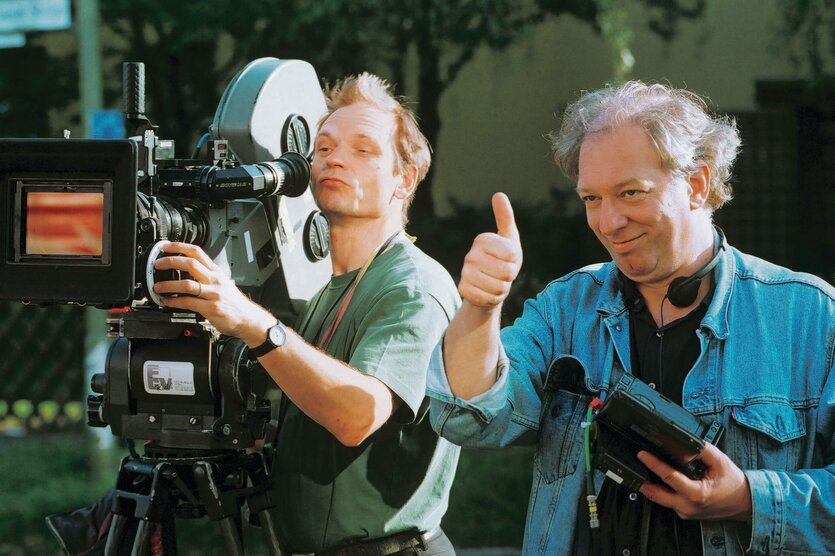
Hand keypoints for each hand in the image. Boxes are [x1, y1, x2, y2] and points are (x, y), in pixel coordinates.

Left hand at [152, 242, 274, 343]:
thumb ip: (206, 275)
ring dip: (168, 285)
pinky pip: (188, 303)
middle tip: (157, 264)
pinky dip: (174, 302)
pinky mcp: (211, 308)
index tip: (165, 246)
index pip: (196, 252)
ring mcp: (213, 294)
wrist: (248, 318)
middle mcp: (214, 280)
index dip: (179, 246)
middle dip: (170, 262)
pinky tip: (167, 301)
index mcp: (216, 271)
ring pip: (187, 284)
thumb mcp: (222, 282)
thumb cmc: (234, 302)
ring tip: (157, 287)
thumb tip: (186, 269)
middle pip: (190, 264)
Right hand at [458, 192, 522, 309]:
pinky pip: (488, 298)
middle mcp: (470, 255)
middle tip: (502, 273)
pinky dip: (492, 298)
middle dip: (510, 276)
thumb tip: (498, 194)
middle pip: (507, 272)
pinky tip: (487, 292)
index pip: (511, 254)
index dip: (515, 260)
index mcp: (482, 239)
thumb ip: (505, 217)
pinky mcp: (463, 290)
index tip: (507, 258)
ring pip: (499, 287)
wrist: (487, 285)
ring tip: (495, 282)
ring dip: (502, 288)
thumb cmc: (503, 259)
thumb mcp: (509, 238)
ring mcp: (465, 273)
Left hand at [638, 442, 752, 521]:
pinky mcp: (685, 513)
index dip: (653, 464)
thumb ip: (701, 450)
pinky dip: (660, 491)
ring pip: (660, 500)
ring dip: (649, 486)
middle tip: (632, 465)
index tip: (642, 454)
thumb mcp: (720, 461)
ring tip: (640, 471)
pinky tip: (657, 481)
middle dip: (641, 480)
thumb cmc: (733, 484)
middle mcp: (688, 506)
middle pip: (656, 494)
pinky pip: (668, 502)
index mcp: (697, 494)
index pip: (669, 477)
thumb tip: (686, 442)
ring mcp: (686, 512)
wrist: (745, 503)